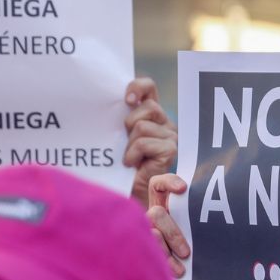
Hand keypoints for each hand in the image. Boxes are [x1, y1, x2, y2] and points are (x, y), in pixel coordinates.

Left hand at [123, 77, 178, 207]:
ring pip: (143, 126)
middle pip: (148, 107)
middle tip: (125, 141)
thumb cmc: (120, 165)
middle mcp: (165, 123)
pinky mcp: (170, 150)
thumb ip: (120, 117)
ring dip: (129, 143)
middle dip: (130, 123)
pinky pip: (144, 142)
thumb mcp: (118, 135)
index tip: (126, 99)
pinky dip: (133, 154)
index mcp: (152, 115)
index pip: (149, 87)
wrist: (129, 192)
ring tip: (129, 157)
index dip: (138, 87)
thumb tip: (109, 100)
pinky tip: (132, 164)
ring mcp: (170, 137)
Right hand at [147, 174, 190, 277]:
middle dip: (172, 233)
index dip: (168, 182)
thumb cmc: (196, 243)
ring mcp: (146, 232)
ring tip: (181, 269)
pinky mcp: (141, 249)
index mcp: (164, 204)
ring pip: (152, 234)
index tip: (183, 189)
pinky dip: (164, 264)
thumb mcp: (197, 228)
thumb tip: (220, 218)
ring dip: (166, 251)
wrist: (184, 273)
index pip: (159, 185)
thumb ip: (198, 221)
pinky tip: (175, 273)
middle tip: (186, 252)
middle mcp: (153, 216)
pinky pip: (147, 253)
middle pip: (156, 214)